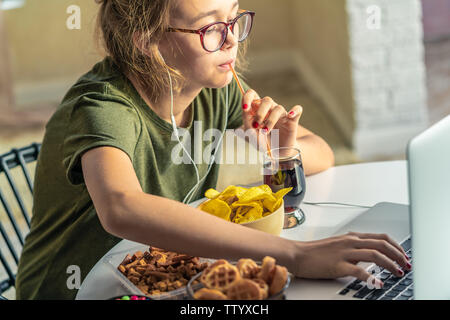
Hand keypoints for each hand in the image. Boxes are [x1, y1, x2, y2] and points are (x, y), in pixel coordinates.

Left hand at [241, 89, 302, 149]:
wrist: (276, 152)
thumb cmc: (262, 141)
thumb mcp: (252, 136)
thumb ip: (248, 126)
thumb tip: (247, 116)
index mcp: (257, 109)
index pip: (252, 95)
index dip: (248, 97)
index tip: (245, 108)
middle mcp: (269, 109)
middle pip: (266, 100)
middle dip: (260, 113)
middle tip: (255, 126)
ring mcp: (281, 114)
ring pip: (278, 108)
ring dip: (271, 120)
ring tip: (265, 131)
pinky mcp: (292, 120)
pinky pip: (297, 110)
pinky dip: (294, 111)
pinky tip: (290, 116)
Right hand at [293, 232, 410, 285]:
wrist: (298, 254)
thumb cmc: (316, 252)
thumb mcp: (338, 244)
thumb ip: (354, 247)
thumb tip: (370, 253)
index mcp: (352, 237)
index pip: (381, 237)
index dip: (397, 246)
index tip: (404, 256)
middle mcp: (351, 242)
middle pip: (382, 244)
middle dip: (399, 255)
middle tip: (407, 265)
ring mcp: (345, 253)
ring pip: (375, 255)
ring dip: (391, 264)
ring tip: (398, 273)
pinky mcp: (338, 265)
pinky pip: (359, 271)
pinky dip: (372, 277)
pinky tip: (378, 283)